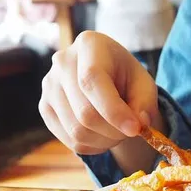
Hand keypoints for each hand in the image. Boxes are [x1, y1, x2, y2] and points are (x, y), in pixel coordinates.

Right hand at [39, 31, 159, 154]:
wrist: (104, 76)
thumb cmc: (125, 77)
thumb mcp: (144, 83)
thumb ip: (145, 102)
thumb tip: (138, 124)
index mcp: (89, 45)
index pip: (92, 81)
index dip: (114, 111)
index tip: (135, 129)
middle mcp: (62, 62)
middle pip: (85, 113)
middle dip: (114, 131)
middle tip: (131, 131)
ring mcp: (49, 85)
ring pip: (77, 131)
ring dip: (105, 141)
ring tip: (117, 131)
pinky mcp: (45, 107)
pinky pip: (69, 140)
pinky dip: (92, 146)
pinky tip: (103, 135)